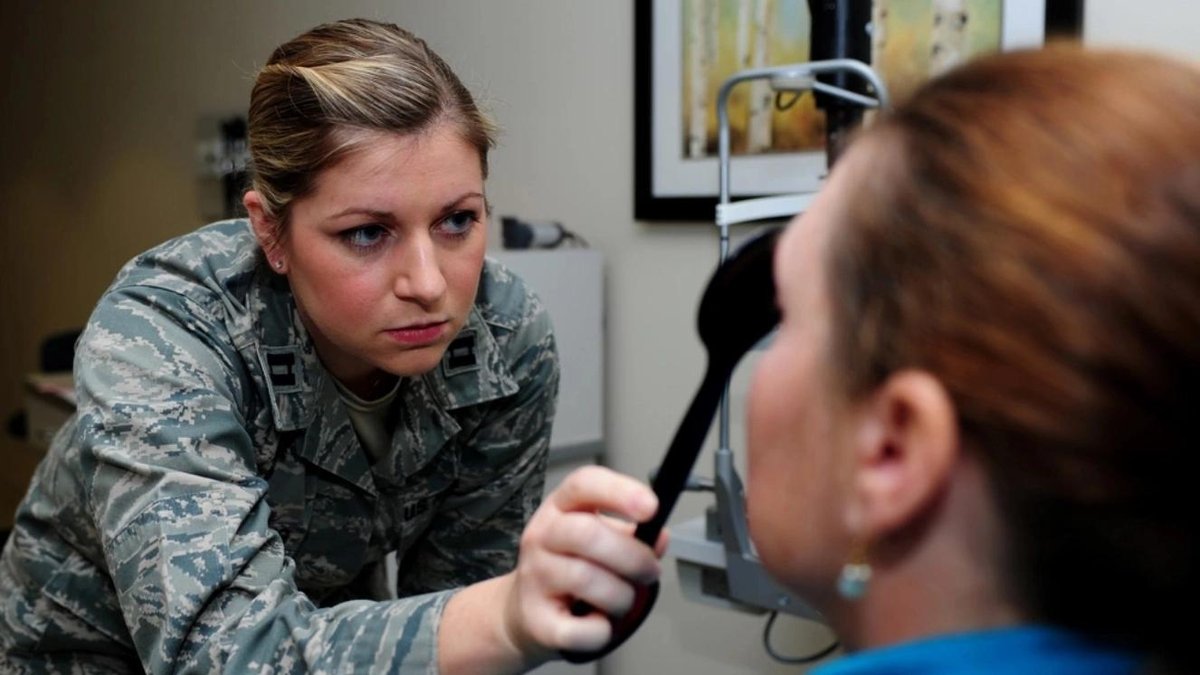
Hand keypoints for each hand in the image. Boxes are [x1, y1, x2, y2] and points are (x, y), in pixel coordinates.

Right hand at [504, 466, 666, 662]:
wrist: (525, 612)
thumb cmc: (570, 569)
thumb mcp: (600, 540)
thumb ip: (632, 536)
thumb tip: (659, 538)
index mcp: (561, 508)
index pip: (584, 484)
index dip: (620, 491)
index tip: (651, 507)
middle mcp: (542, 536)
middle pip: (587, 534)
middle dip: (632, 557)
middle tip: (649, 572)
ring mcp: (534, 577)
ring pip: (587, 580)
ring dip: (621, 596)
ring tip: (621, 600)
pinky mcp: (536, 620)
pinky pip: (581, 629)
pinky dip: (602, 631)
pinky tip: (599, 623)